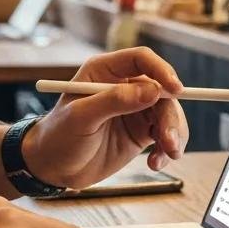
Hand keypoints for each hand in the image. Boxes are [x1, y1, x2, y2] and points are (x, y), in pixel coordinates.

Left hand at [21, 47, 186, 189]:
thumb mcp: (81, 117)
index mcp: (104, 71)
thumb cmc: (58, 136)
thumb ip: (115, 101)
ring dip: (174, 135)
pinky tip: (156, 164)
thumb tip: (153, 90)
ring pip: (168, 114)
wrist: (52, 168)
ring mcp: (134, 109)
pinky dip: (167, 150)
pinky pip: (165, 135)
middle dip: (170, 117)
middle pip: (162, 91)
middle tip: (169, 142)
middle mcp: (123, 86)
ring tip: (166, 156)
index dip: (162, 71)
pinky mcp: (140, 132)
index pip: (142, 59)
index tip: (176, 90)